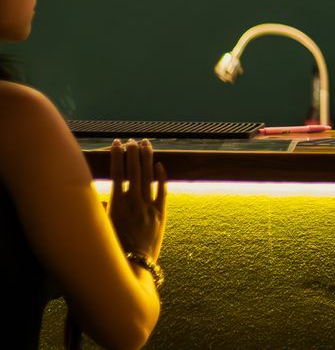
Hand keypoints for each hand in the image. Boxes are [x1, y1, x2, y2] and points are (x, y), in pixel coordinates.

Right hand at [108, 139, 167, 262]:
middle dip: (133, 154)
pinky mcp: (161, 214)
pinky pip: (162, 191)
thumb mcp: (103, 228)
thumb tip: (100, 196)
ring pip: (148, 177)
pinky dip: (161, 177)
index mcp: (116, 205)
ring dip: (147, 159)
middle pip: (134, 172)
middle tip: (132, 140)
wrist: (134, 266)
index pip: (116, 174)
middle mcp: (133, 203)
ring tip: (146, 144)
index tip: (117, 143)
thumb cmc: (114, 249)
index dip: (117, 157)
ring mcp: (149, 207)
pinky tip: (161, 165)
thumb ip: (101, 210)